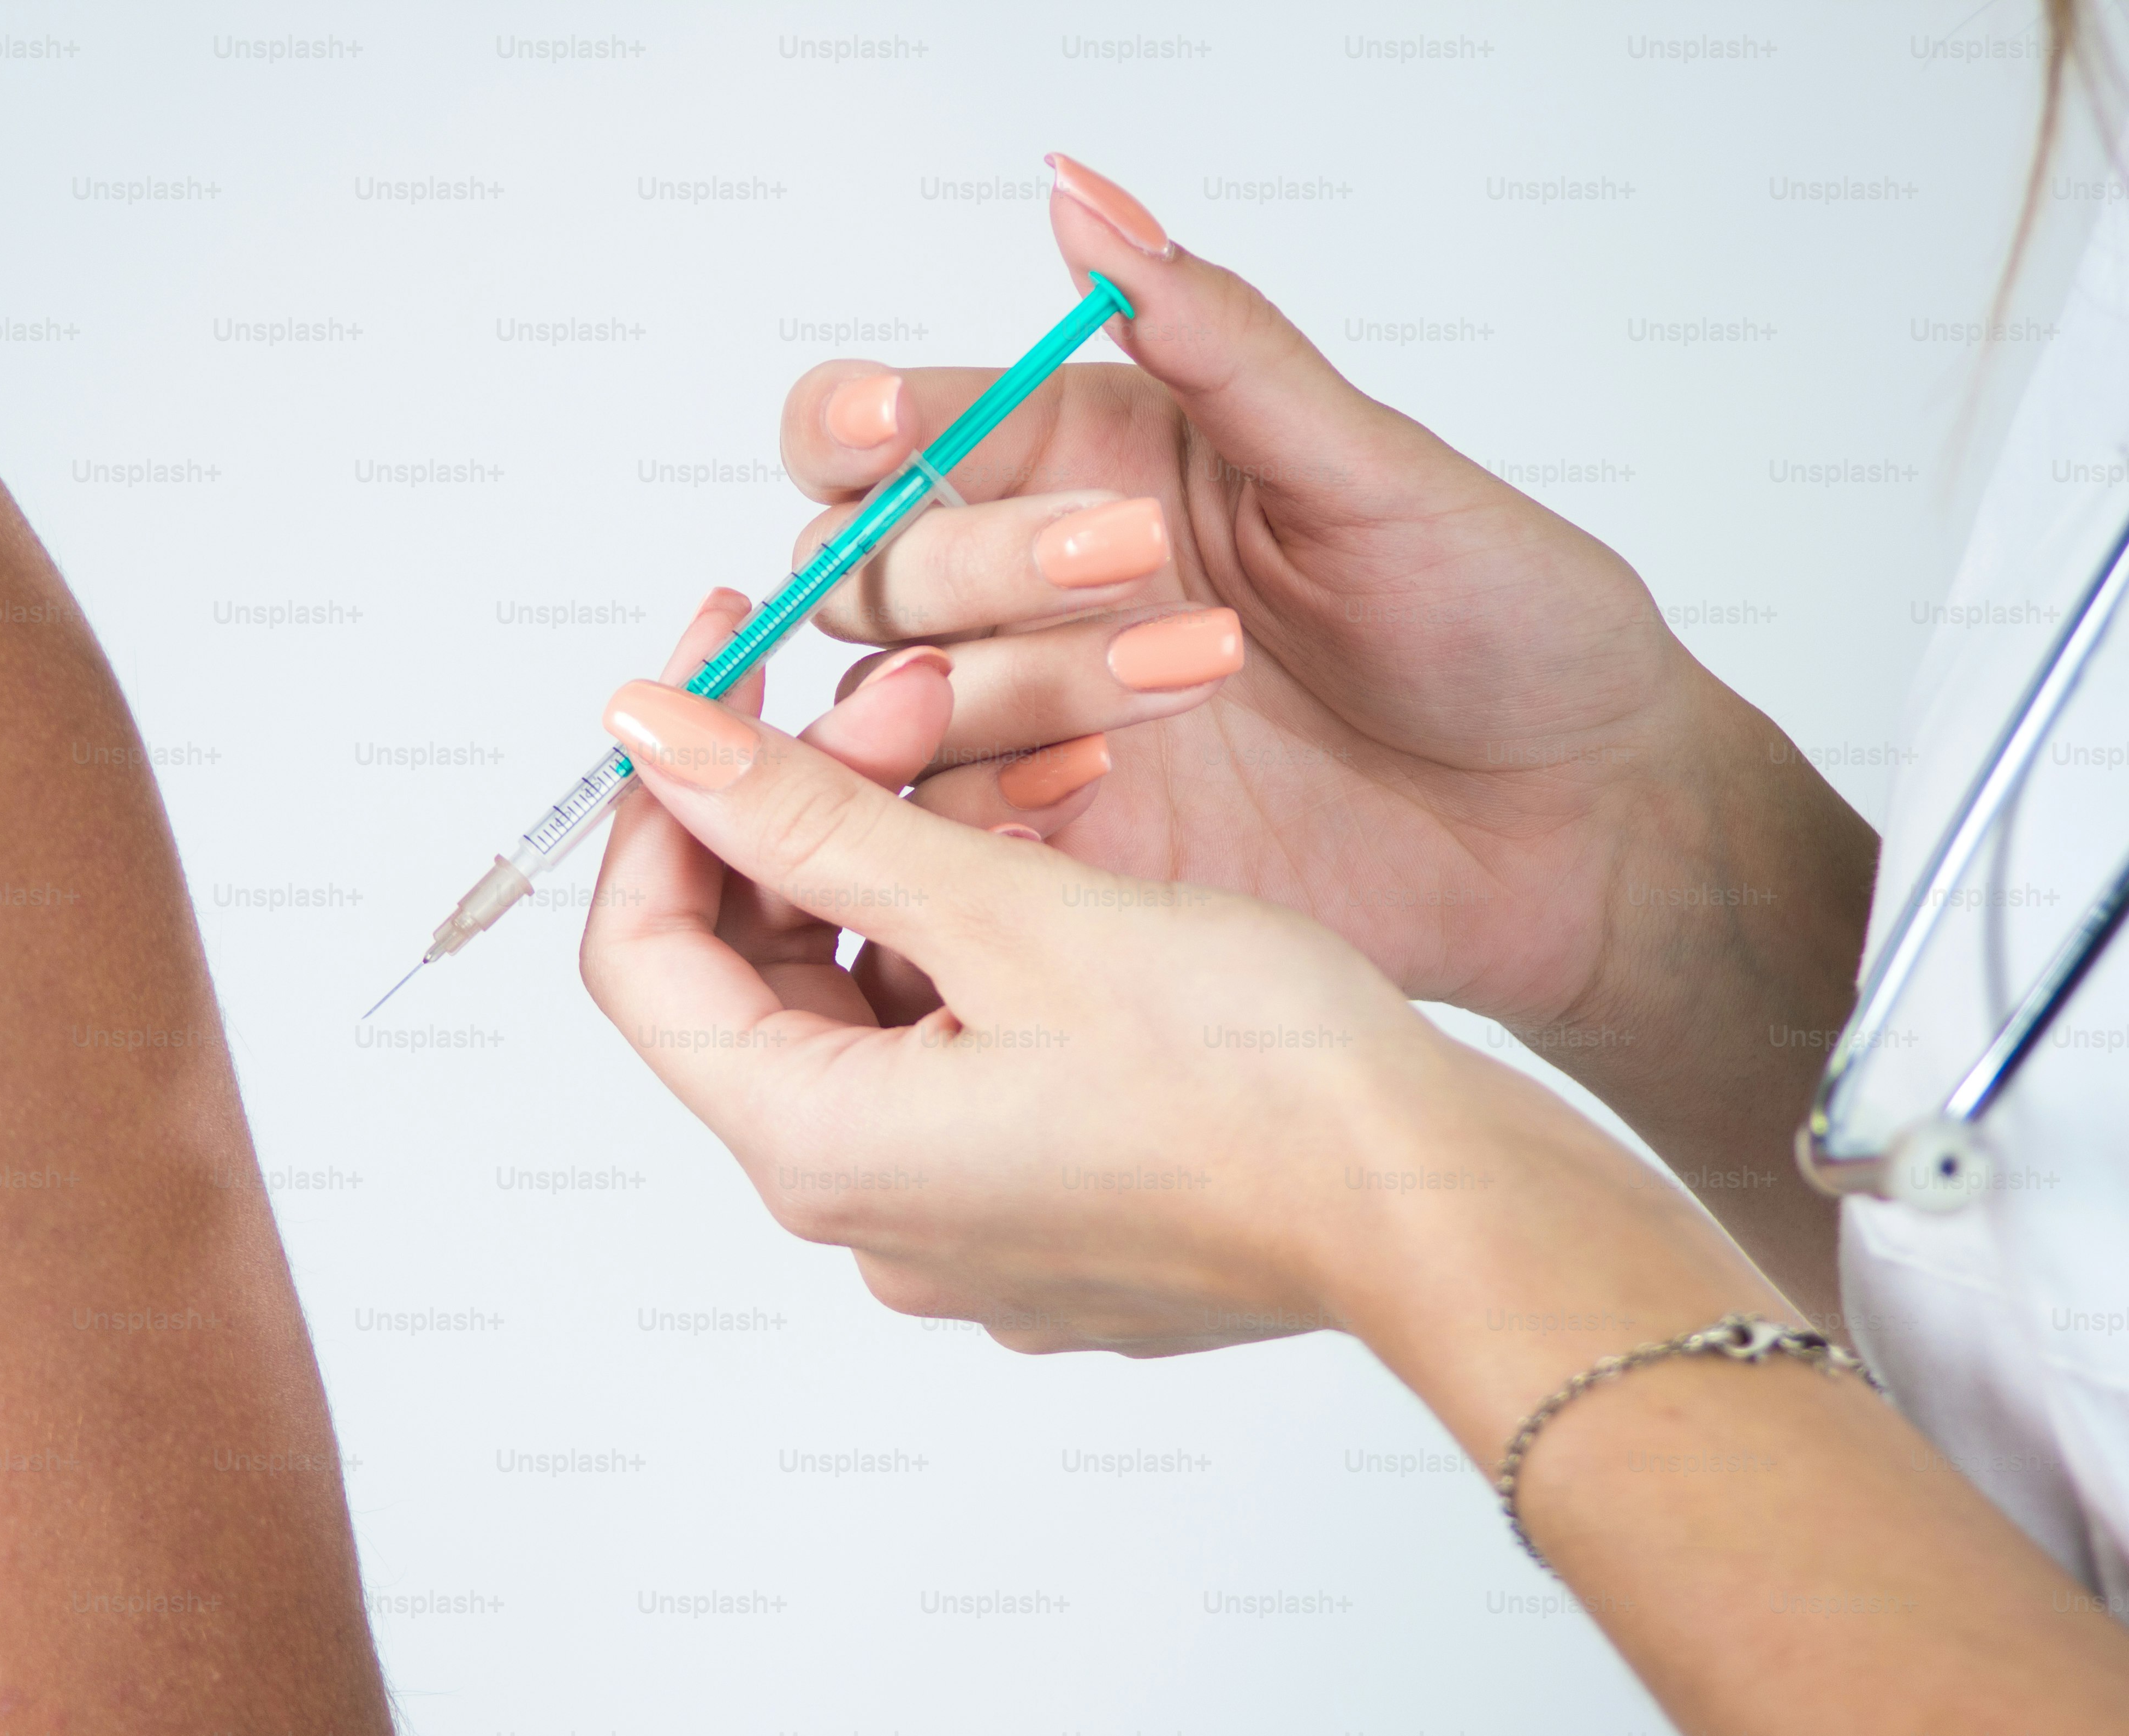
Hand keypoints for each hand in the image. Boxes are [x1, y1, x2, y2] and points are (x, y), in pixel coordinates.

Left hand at [580, 637, 1529, 1355]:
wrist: (1445, 1208)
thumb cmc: (1260, 1081)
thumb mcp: (1011, 913)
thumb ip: (811, 819)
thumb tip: (652, 735)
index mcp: (823, 1154)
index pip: (642, 958)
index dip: (665, 797)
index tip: (717, 667)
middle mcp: (870, 1215)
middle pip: (758, 976)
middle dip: (811, 810)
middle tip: (907, 678)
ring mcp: (962, 1224)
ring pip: (869, 1001)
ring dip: (908, 863)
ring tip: (1002, 744)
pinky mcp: (1044, 1211)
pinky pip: (959, 1052)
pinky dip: (980, 941)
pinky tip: (1057, 844)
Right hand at [782, 152, 1737, 1036]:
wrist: (1577, 819)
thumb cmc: (1506, 624)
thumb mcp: (1372, 465)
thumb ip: (1215, 341)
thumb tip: (1085, 196)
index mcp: (1090, 462)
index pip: (890, 428)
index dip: (854, 423)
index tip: (891, 428)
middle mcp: (1038, 591)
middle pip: (866, 566)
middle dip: (966, 560)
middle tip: (1129, 558)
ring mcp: (1045, 721)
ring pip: (893, 699)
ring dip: (1006, 682)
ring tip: (1194, 676)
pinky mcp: (1069, 843)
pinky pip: (946, 825)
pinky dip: (993, 799)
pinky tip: (1107, 781)